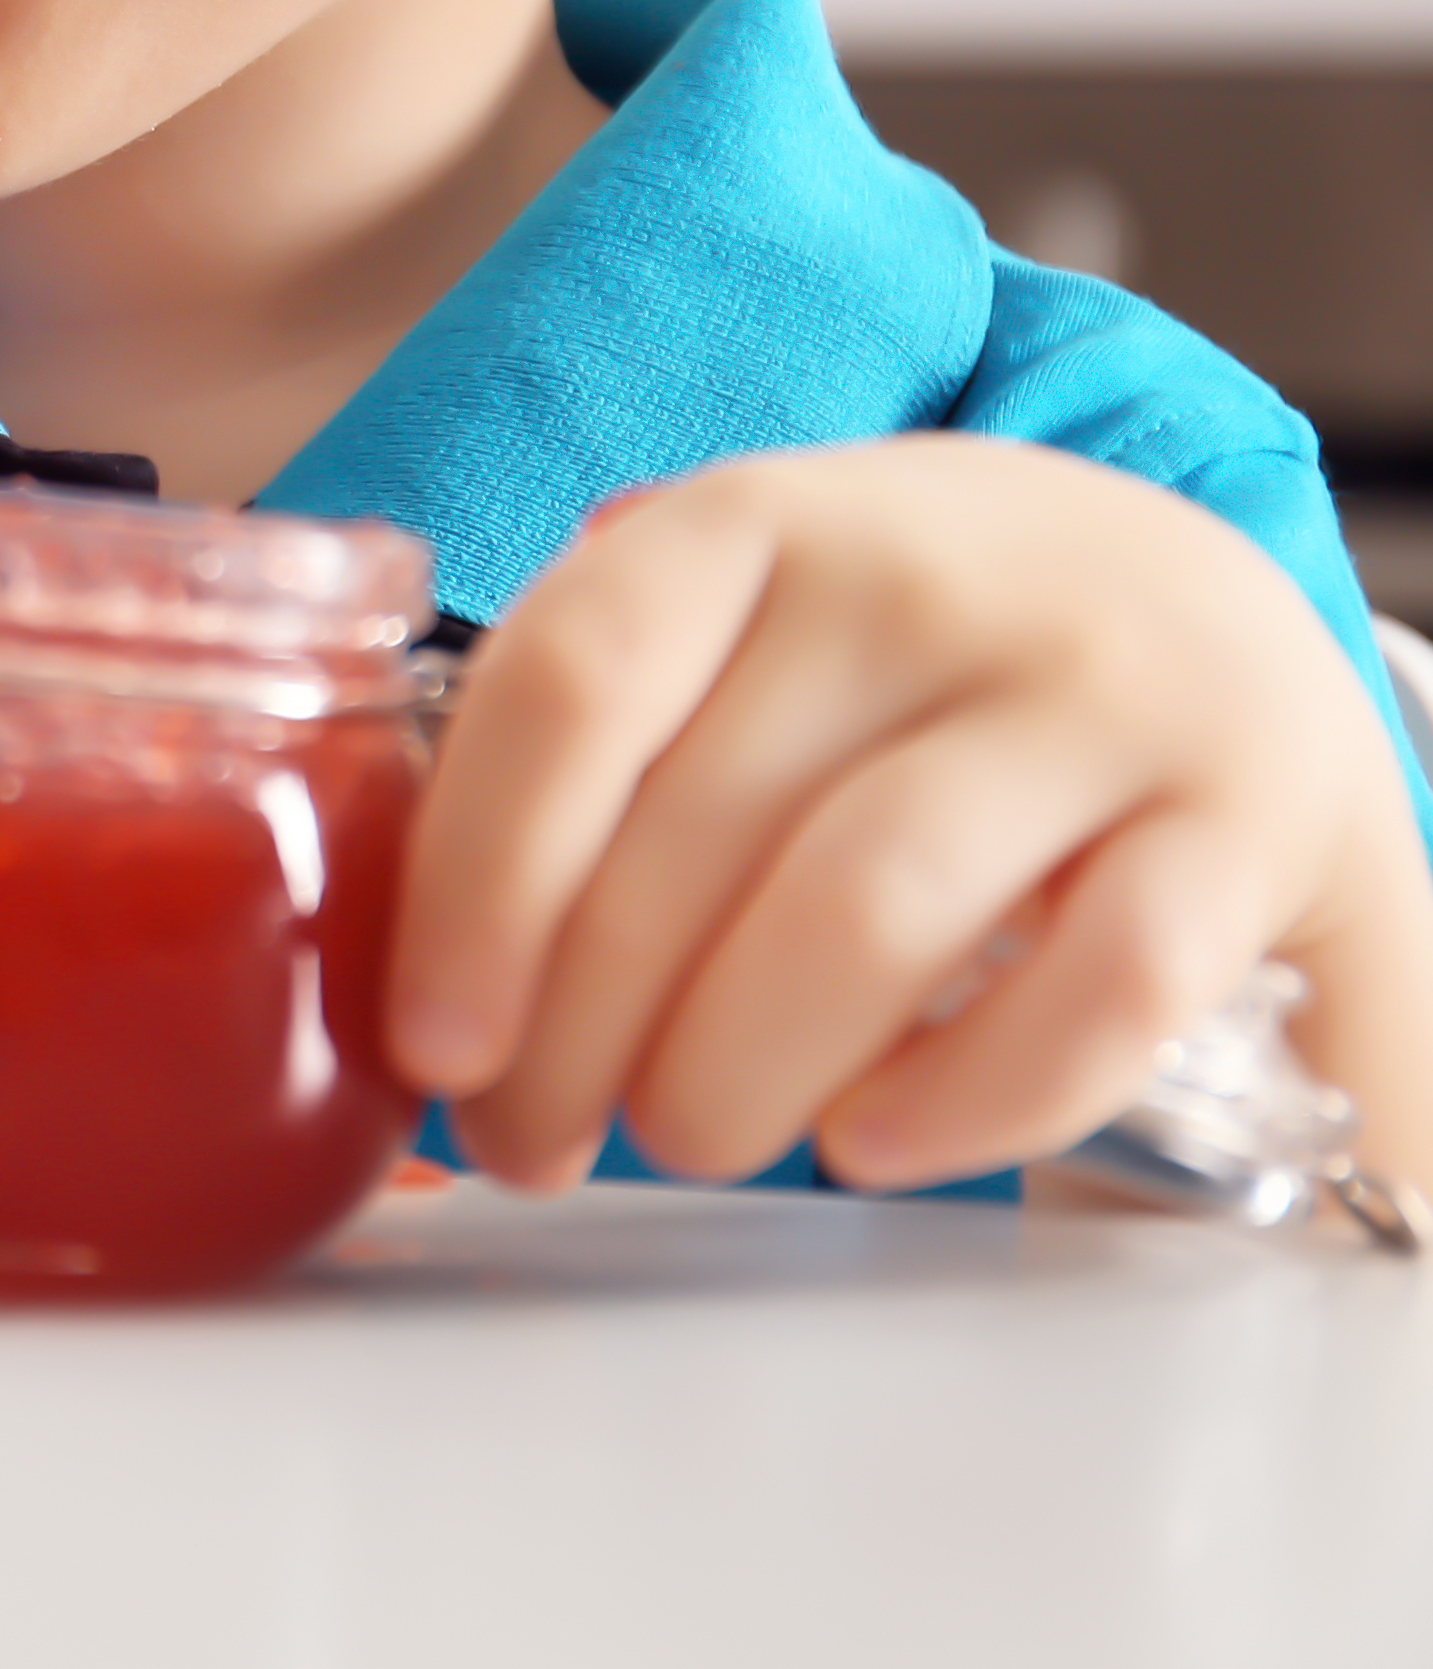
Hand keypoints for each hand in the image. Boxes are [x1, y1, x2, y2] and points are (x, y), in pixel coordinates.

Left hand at [390, 435, 1432, 1194]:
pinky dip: (970, 1094)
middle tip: (526, 1136)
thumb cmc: (901, 662)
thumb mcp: (736, 634)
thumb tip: (411, 983)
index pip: (569, 686)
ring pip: (869, 905)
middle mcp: (926, 579)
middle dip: (578, 1028)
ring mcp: (1102, 689)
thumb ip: (591, 749)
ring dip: (738, 1064)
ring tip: (681, 1138)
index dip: (475, 880)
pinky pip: (1101, 984)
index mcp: (754, 526)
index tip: (431, 1039)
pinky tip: (869, 1143)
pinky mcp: (1256, 814)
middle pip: (700, 831)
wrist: (1206, 611)